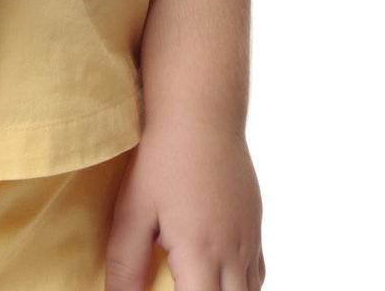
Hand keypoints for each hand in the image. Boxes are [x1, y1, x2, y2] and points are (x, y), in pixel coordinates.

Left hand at [105, 120, 265, 289]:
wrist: (201, 112)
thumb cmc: (163, 157)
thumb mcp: (133, 210)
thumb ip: (126, 262)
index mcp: (201, 256)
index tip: (164, 290)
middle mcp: (233, 253)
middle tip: (179, 283)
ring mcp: (249, 237)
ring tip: (196, 281)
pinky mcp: (255, 222)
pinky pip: (257, 272)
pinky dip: (241, 285)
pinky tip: (218, 274)